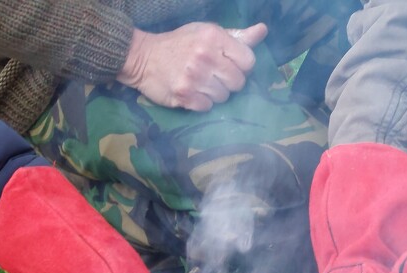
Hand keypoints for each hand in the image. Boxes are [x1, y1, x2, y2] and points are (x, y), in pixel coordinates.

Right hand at [118, 22, 267, 109]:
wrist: (144, 57)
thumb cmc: (181, 44)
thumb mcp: (208, 33)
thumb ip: (237, 36)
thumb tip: (263, 30)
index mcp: (214, 37)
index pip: (248, 61)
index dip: (242, 65)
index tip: (229, 64)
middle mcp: (206, 56)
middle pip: (238, 82)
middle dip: (229, 81)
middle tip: (214, 75)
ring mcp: (195, 78)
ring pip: (224, 97)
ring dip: (215, 93)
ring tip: (201, 82)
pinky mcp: (185, 96)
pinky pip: (208, 107)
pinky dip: (202, 102)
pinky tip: (192, 92)